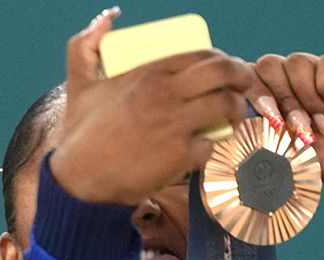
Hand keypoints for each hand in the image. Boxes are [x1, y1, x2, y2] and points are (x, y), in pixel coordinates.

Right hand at [49, 9, 257, 205]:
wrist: (78, 176)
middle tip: (245, 84)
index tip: (226, 68)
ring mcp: (175, 125)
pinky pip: (211, 145)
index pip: (201, 54)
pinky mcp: (180, 156)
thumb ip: (85, 45)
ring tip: (232, 116)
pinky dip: (212, 146)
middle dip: (243, 75)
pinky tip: (205, 147)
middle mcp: (165, 94)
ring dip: (235, 109)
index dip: (222, 58)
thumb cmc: (81, 131)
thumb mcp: (79, 81)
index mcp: (147, 72)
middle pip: (223, 72)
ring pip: (226, 105)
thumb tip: (108, 19)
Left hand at [251, 53, 323, 196]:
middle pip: (268, 65)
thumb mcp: (294, 156)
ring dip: (308, 100)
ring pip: (296, 63)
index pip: (249, 80)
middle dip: (282, 99)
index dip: (254, 97)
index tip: (270, 123)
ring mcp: (317, 74)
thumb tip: (243, 125)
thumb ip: (269, 138)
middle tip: (301, 129)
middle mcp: (292, 83)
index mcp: (273, 101)